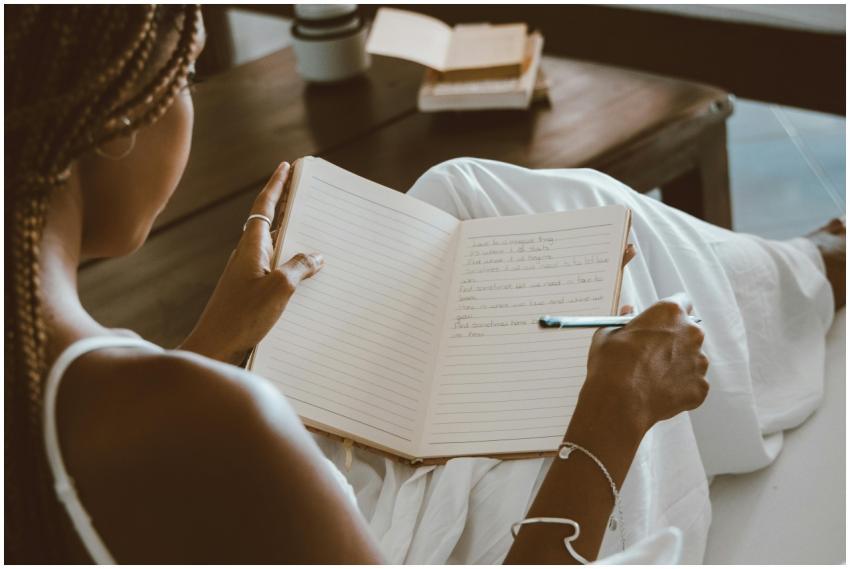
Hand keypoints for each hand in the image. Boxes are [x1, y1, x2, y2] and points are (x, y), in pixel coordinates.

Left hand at [181, 162, 323, 364]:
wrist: (214, 347)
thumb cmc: (242, 317)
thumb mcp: (279, 288)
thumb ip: (300, 267)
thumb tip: (317, 255)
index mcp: (251, 246)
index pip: (265, 206)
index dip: (276, 185)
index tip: (286, 166)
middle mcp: (247, 255)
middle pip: (268, 221)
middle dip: (285, 203)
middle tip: (302, 188)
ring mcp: (247, 273)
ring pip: (273, 245)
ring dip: (290, 233)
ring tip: (311, 225)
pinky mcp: (250, 291)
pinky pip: (274, 266)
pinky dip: (289, 259)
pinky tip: (304, 270)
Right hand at [580, 292, 708, 435]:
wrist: (619, 402)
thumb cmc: (612, 365)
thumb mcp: (609, 334)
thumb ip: (624, 320)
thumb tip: (628, 312)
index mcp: (669, 313)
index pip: (681, 302)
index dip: (670, 313)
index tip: (663, 320)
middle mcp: (691, 333)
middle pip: (688, 331)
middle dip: (674, 340)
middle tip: (653, 352)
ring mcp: (699, 361)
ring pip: (692, 359)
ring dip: (677, 364)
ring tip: (653, 376)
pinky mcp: (700, 386)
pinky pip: (692, 384)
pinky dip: (679, 387)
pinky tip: (659, 391)